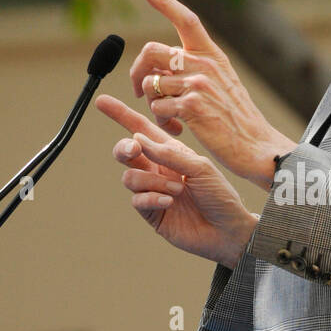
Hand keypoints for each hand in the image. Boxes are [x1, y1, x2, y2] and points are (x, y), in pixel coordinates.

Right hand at [95, 93, 258, 269]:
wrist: (228, 229)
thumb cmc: (220, 195)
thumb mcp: (199, 167)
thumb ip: (168, 153)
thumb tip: (137, 138)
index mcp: (170, 152)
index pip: (141, 129)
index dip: (121, 115)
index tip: (101, 101)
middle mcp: (158, 169)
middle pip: (125, 152)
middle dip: (125, 148)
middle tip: (135, 149)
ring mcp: (152, 191)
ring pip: (130, 177)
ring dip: (153, 180)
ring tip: (178, 189)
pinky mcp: (151, 213)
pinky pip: (137, 200)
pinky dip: (152, 198)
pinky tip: (169, 202)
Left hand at [130, 0, 295, 189]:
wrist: (255, 145)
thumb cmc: (236, 118)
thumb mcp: (222, 83)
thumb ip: (194, 69)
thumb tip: (158, 69)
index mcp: (212, 55)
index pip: (187, 20)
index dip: (164, 1)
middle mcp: (204, 64)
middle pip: (151, 51)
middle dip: (136, 70)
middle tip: (138, 90)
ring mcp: (198, 84)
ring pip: (151, 83)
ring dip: (151, 103)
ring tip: (169, 117)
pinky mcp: (192, 107)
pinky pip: (157, 107)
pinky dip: (162, 119)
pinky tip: (178, 128)